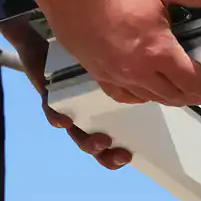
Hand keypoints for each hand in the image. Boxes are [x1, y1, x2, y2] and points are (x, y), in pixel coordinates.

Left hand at [0, 18, 132, 169]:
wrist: (41, 45)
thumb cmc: (80, 57)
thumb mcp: (107, 68)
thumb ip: (127, 76)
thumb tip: (159, 78)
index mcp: (100, 114)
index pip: (112, 140)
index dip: (119, 155)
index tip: (132, 156)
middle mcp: (84, 117)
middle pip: (96, 145)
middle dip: (108, 156)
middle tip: (123, 155)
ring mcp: (67, 109)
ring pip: (77, 135)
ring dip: (90, 144)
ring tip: (102, 141)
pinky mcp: (49, 98)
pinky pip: (52, 111)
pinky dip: (57, 118)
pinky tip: (65, 122)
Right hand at [41, 0, 200, 108]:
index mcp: (158, 52)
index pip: (194, 83)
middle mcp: (137, 72)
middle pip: (175, 96)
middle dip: (196, 94)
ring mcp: (114, 75)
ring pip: (150, 99)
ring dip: (170, 96)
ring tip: (180, 85)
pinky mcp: (95, 72)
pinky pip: (123, 96)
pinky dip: (140, 96)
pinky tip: (145, 89)